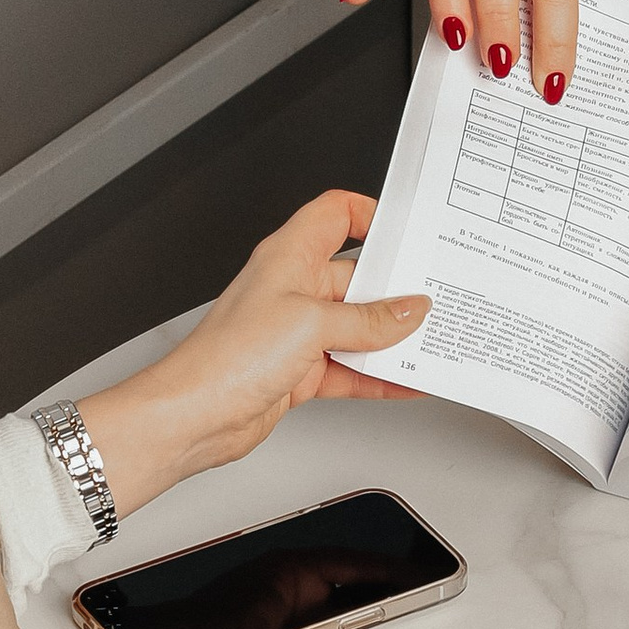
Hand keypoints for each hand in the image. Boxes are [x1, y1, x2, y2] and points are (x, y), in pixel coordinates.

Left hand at [82, 191, 427, 517]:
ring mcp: (297, 330)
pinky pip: (351, 366)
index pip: (335, 214)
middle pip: (357, 276)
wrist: (194, 415)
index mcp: (289, 255)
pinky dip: (378, 375)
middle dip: (395, 289)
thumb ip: (368, 319)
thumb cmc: (227, 356)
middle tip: (434, 298)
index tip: (406, 231)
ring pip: (358, 327)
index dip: (370, 214)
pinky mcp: (300, 369)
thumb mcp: (312, 324)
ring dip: (391, 338)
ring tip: (428, 344)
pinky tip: (405, 380)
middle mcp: (293, 288)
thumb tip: (409, 310)